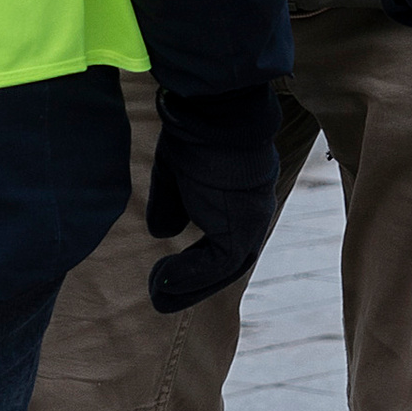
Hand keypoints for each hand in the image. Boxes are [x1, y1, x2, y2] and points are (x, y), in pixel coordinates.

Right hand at [145, 88, 281, 314]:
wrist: (215, 112)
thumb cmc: (196, 130)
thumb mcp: (176, 171)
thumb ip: (172, 203)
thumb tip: (163, 233)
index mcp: (243, 197)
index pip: (226, 239)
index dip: (198, 262)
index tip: (166, 274)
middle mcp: (254, 211)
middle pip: (230, 261)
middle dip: (195, 283)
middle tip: (161, 298)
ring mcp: (252, 219)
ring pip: (226, 268)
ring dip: (189, 285)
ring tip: (157, 295)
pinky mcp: (242, 226)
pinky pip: (217, 264)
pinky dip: (189, 276)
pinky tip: (162, 280)